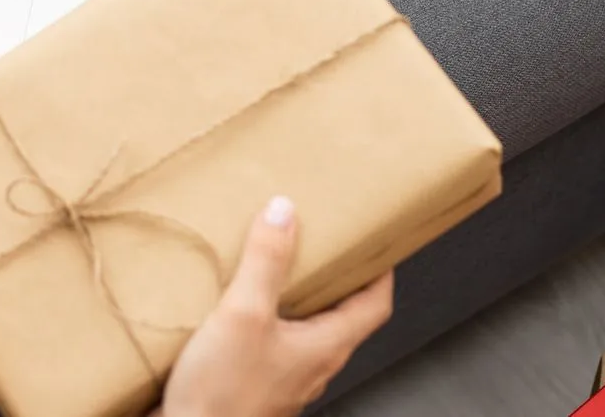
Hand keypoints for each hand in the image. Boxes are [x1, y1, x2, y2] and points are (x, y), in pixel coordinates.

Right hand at [158, 198, 394, 416]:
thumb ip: (265, 262)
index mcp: (326, 347)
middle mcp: (313, 366)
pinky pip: (276, 345)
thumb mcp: (243, 313)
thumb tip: (284, 211)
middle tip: (324, 243)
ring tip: (279, 266)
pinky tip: (239, 306)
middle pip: (343, 316)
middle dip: (337, 278)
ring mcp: (286, 379)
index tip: (378, 242)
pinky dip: (270, 319)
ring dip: (301, 298)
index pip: (375, 306)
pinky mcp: (256, 385)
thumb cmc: (222, 394)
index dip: (382, 271)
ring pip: (308, 331)